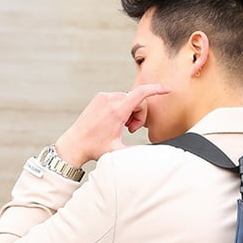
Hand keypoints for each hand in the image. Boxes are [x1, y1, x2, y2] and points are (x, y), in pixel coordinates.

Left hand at [54, 84, 170, 165]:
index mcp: (117, 111)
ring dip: (131, 112)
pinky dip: (123, 108)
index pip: (141, 94)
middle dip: (140, 115)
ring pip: (129, 98)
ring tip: (122, 127)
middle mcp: (110, 100)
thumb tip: (155, 153)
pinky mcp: (100, 97)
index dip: (157, 90)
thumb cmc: (95, 148)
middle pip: (137, 100)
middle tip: (131, 130)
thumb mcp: (119, 152)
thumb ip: (139, 150)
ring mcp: (104, 97)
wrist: (75, 144)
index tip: (167, 90)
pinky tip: (115, 121)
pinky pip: (119, 98)